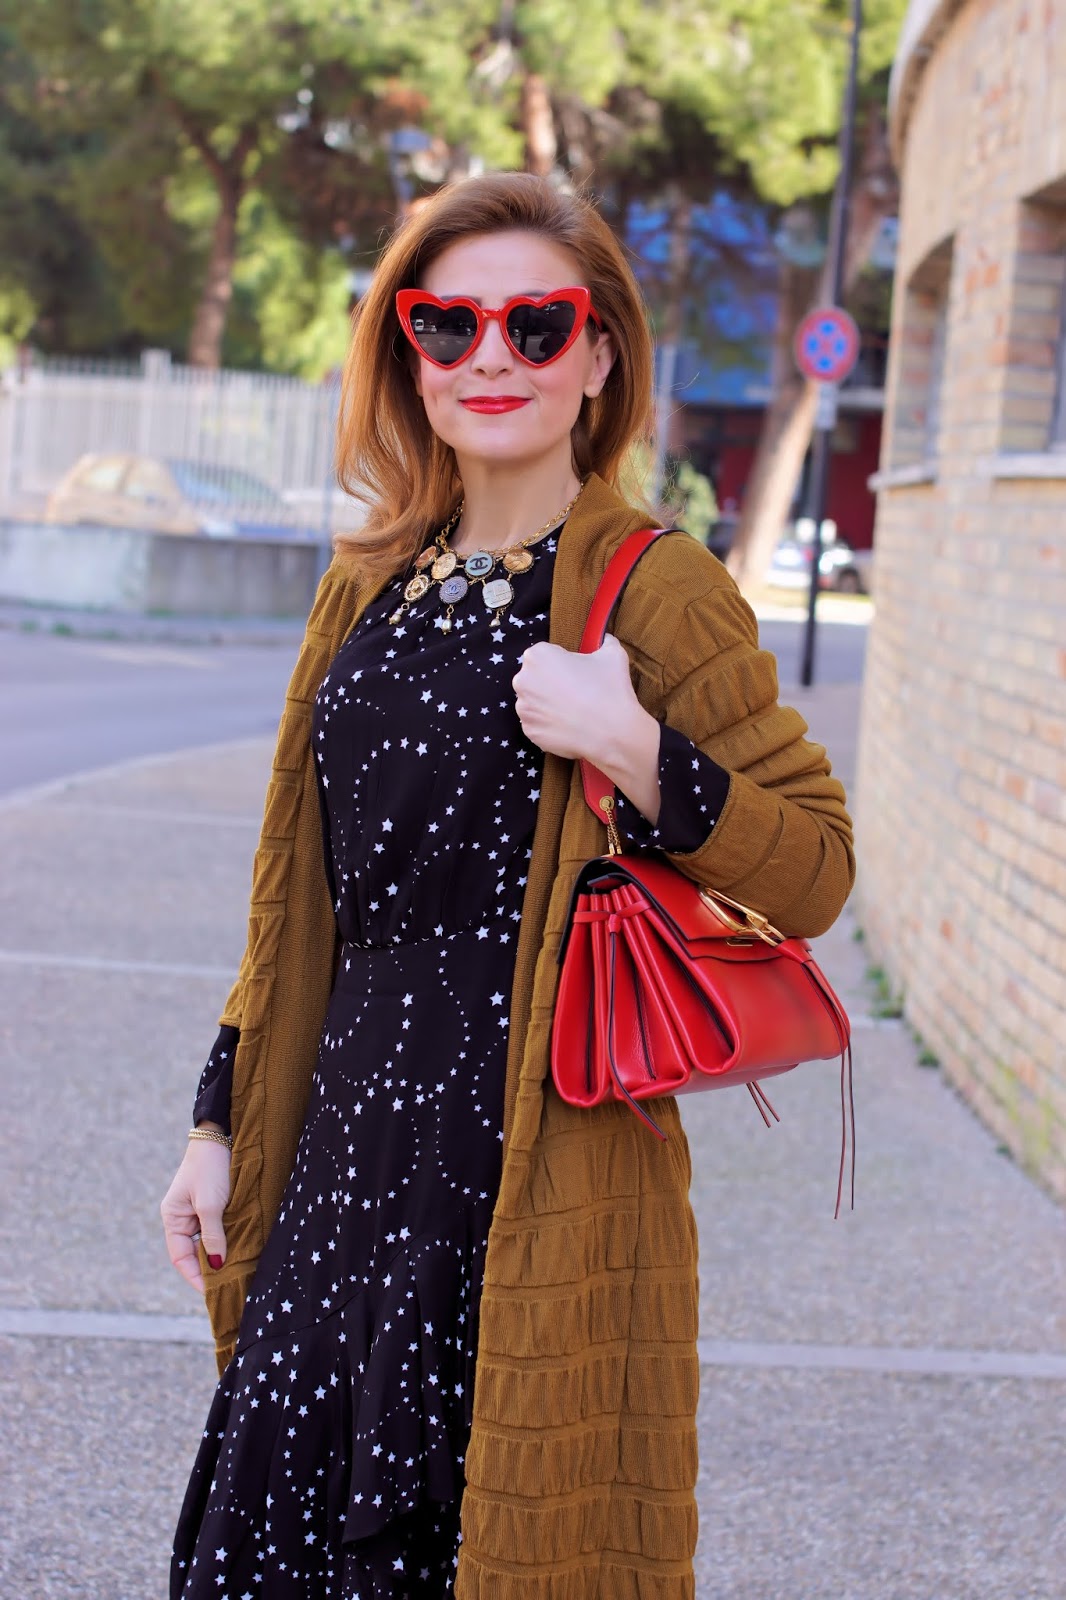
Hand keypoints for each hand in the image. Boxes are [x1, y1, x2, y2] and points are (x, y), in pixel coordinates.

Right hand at [160, 1138, 230, 1294]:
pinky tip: (241, 1250)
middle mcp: (183, 1218)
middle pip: (194, 1253)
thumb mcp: (210, 1204)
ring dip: (221, 1255)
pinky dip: (228, 1241)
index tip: (211, 1292)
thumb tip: (216, 1265)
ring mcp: (199, 1212)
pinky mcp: (214, 1205)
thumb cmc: (210, 1168)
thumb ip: (212, 1235)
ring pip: (209, 1242)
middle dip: (209, 1269)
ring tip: (237, 1272)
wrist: (221, 1135)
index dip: (194, 1277)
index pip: (180, 1258)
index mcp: (173, 1218)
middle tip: (229, 1286)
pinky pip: (219, 1230)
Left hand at [512, 634, 643, 765]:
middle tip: (577, 692)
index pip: (546, 655)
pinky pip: (538, 724)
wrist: (612, 733)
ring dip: (549, 704)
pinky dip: (550, 724)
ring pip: (535, 702)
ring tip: (574, 710)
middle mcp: (523, 680)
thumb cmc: (609, 689)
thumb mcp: (612, 654)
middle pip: (536, 678)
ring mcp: (523, 708)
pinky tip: (569, 725)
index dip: (563, 663)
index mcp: (537, 656)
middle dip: (552, 683)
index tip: (577, 672)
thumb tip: (606, 639)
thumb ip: (605, 642)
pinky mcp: (529, 731)